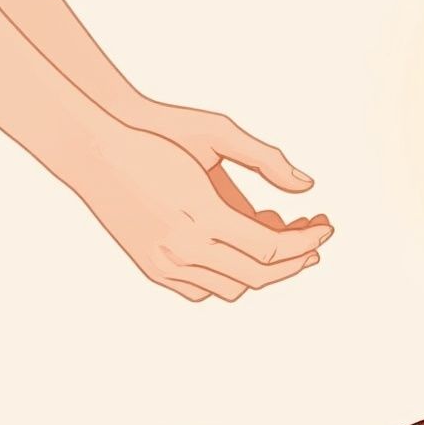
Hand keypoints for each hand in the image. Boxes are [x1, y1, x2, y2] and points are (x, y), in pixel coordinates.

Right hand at [73, 125, 332, 301]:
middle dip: (292, 262)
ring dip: (260, 273)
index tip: (326, 229)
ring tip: (278, 246)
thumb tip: (307, 185)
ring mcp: (164, 264)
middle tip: (313, 246)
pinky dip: (226, 278)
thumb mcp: (217, 134)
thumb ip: (266, 160)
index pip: (270, 249)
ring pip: (229, 289)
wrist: (97, 149)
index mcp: (203, 215)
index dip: (305, 243)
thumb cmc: (158, 134)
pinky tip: (239, 254)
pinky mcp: (151, 268)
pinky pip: (199, 290)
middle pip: (256, 276)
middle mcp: (183, 248)